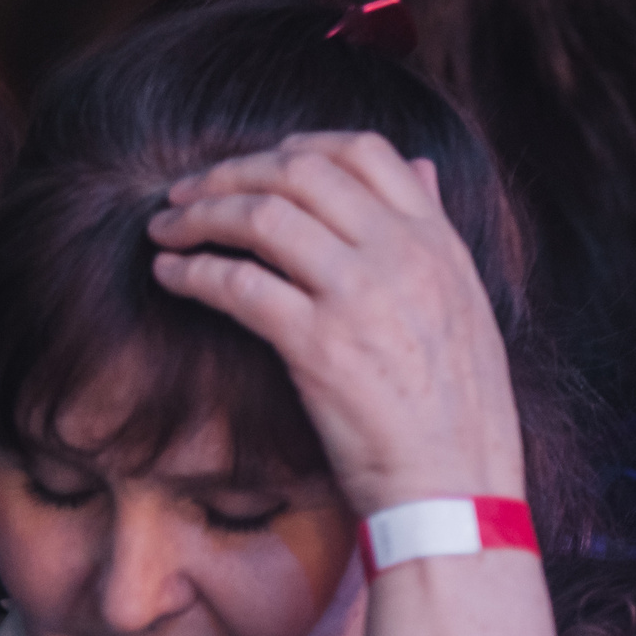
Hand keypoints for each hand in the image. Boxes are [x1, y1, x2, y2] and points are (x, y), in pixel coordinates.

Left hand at [146, 131, 523, 517]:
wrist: (456, 488)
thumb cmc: (460, 413)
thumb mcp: (468, 305)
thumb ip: (437, 233)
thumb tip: (422, 168)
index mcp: (438, 244)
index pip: (366, 153)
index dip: (299, 146)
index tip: (260, 164)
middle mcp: (402, 255)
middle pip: (301, 172)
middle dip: (232, 173)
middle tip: (190, 192)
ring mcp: (361, 295)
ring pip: (263, 215)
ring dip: (200, 214)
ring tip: (167, 230)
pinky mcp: (318, 344)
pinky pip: (237, 282)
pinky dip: (193, 271)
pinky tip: (171, 277)